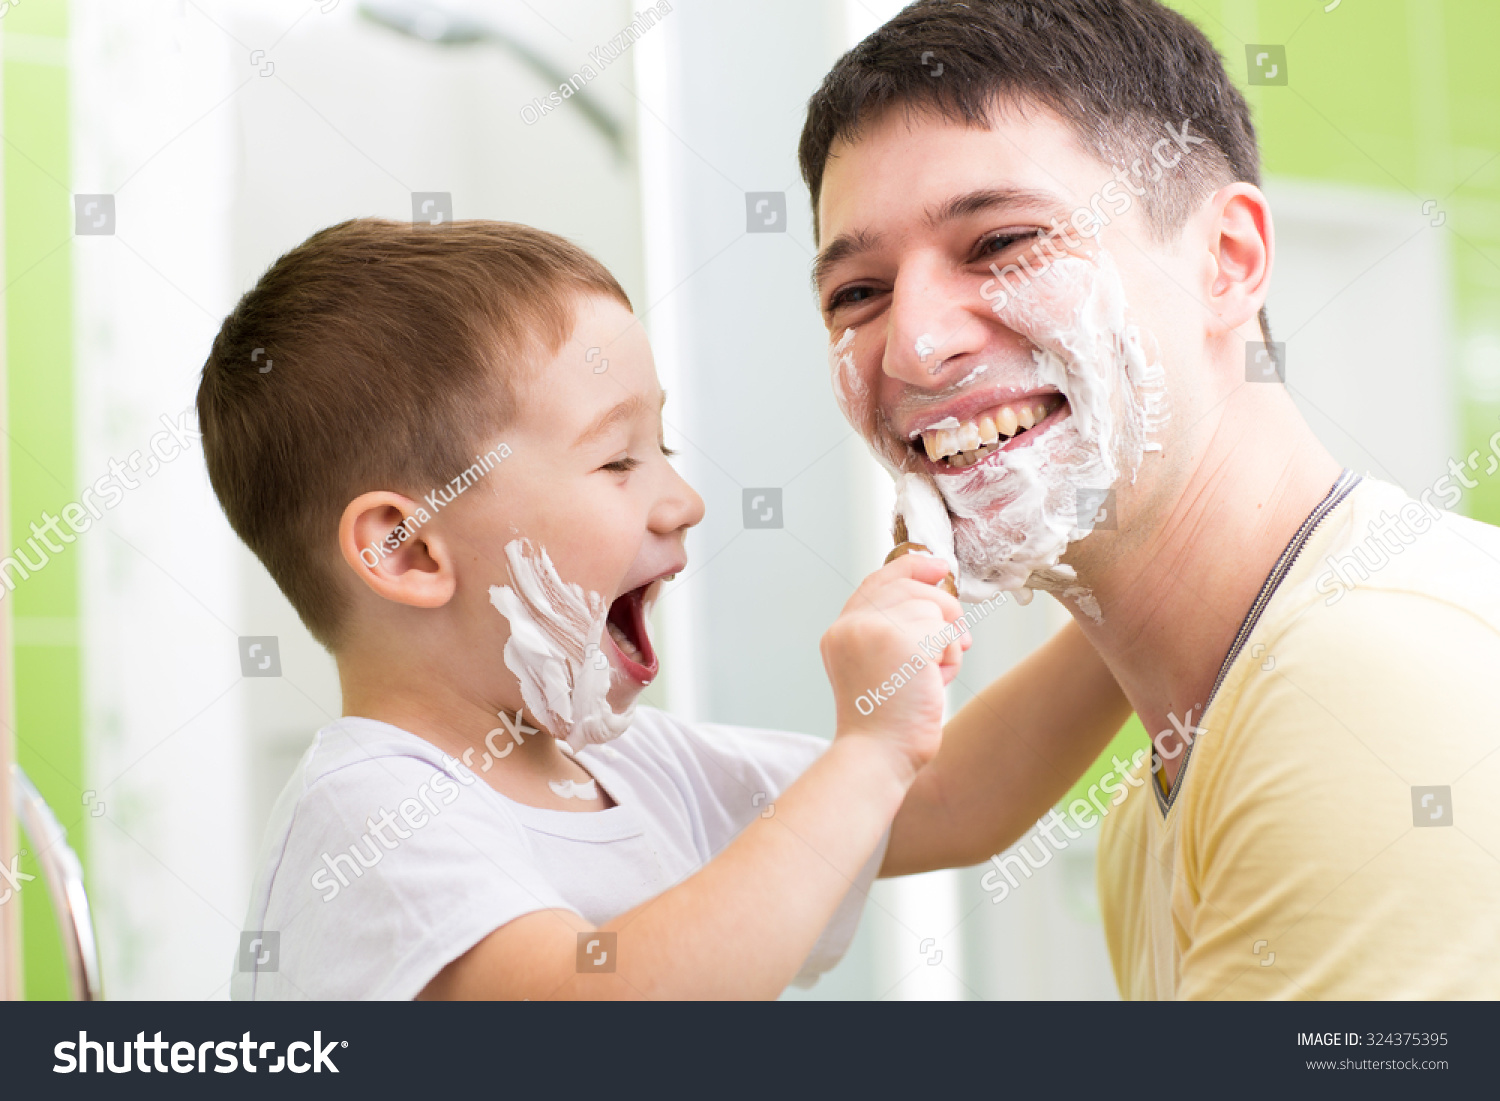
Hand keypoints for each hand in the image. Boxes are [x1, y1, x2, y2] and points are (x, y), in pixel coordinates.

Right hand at [820, 553, 969, 779]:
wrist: (878, 756)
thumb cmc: (886, 723)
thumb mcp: (877, 668)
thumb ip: (891, 632)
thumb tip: (936, 596)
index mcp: (840, 632)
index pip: (877, 582)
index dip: (910, 567)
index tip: (938, 567)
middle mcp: (852, 625)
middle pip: (911, 588)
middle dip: (942, 611)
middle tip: (957, 642)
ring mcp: (875, 630)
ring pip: (933, 607)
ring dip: (946, 641)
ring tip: (931, 676)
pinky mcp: (904, 640)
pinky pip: (945, 631)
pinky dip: (950, 656)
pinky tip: (935, 682)